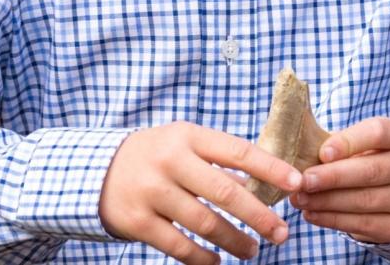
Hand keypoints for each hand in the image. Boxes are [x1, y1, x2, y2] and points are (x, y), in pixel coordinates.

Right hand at [99, 121, 300, 264]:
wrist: (93, 170)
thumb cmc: (157, 156)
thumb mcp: (185, 143)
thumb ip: (219, 160)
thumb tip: (268, 182)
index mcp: (189, 136)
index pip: (239, 151)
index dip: (271, 168)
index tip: (296, 183)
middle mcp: (171, 161)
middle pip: (226, 192)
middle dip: (258, 216)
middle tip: (281, 233)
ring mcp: (152, 192)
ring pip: (205, 223)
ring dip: (234, 241)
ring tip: (253, 250)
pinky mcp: (137, 221)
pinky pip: (179, 245)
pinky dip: (202, 258)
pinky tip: (216, 261)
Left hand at [290, 116, 389, 243]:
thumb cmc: (368, 158)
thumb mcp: (360, 142)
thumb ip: (337, 142)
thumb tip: (300, 148)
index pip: (378, 132)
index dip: (349, 142)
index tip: (322, 152)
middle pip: (372, 171)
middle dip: (333, 177)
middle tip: (304, 181)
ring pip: (365, 200)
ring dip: (327, 201)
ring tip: (300, 198)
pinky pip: (363, 224)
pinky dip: (332, 219)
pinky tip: (312, 214)